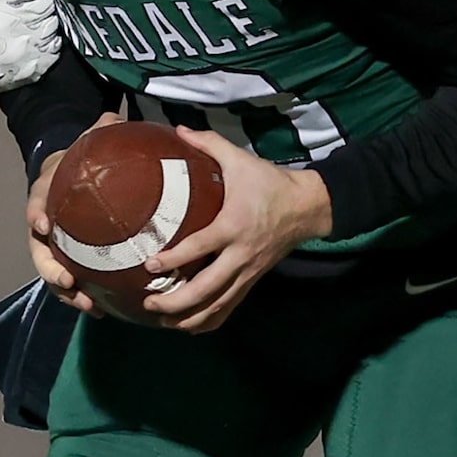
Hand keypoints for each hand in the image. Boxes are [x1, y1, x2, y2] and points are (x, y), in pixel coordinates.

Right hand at [0, 0, 60, 114]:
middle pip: (47, 4)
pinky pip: (53, 50)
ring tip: (27, 25)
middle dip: (40, 3)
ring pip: (52, 25)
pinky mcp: (29, 66)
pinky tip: (30, 42)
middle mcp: (11, 21)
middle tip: (27, 8)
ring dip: (44, 23)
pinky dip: (46, 44)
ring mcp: (22, 46)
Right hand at [23, 112, 122, 311]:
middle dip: (50, 267)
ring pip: (51, 272)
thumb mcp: (86, 144)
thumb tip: (113, 118)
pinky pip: (68, 282)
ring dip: (65, 291)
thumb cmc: (80, 163)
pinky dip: (79, 297)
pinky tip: (100, 309)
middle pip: (38, 250)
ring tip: (86, 303)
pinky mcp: (67, 261)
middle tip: (67, 280)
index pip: (36, 201)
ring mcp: (53, 246)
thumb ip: (98, 133)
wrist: (71, 178)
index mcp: (46, 192)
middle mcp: (43, 223)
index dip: (36, 213)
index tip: (43, 225)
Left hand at [141, 129, 331, 332]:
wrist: (308, 207)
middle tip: (148, 302)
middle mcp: (240, 255)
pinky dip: (208, 321)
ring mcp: (247, 273)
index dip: (175, 259)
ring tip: (161, 321)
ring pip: (218, 306)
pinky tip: (187, 327)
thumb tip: (178, 129)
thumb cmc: (269, 183)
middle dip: (176, 302)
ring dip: (189, 318)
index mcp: (233, 225)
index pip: (201, 247)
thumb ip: (209, 145)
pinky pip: (229, 308)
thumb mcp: (240, 160)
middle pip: (207, 289)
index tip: (150, 264)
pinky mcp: (252, 282)